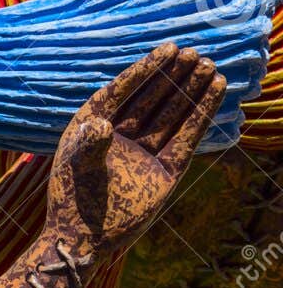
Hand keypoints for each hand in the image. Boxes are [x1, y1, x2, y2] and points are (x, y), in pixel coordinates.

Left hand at [46, 43, 223, 255]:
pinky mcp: (166, 170)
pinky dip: (200, 115)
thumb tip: (99, 123)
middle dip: (172, 76)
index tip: (169, 48)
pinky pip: (187, 137)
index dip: (146, 69)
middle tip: (195, 53)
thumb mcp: (79, 167)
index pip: (123, 90)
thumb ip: (90, 144)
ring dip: (190, 91)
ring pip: (172, 114)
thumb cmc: (74, 201)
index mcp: (92, 125)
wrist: (84, 239)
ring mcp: (144, 152)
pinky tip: (214, 92)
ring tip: (209, 66)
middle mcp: (119, 134)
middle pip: (151, 98)